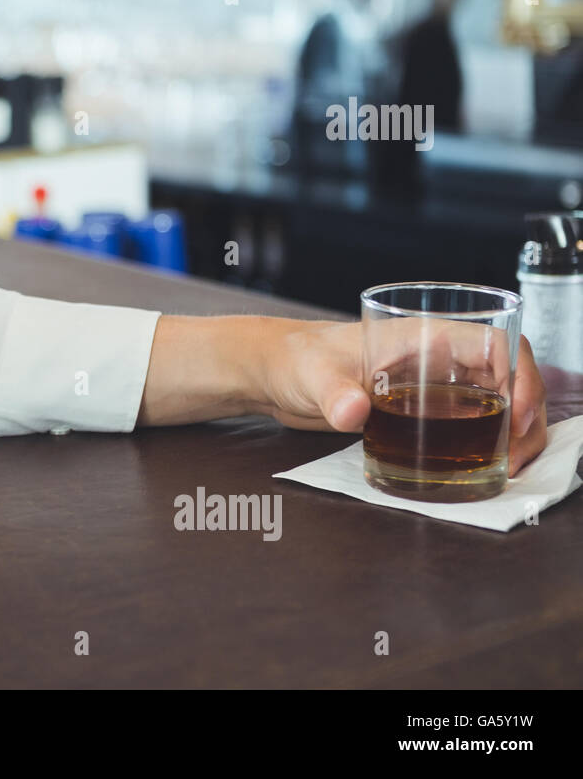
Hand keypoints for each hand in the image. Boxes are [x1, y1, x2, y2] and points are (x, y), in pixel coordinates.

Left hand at [261, 319, 547, 474]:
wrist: (275, 374)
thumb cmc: (294, 360)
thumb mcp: (314, 377)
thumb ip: (333, 395)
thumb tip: (353, 412)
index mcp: (422, 336)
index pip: (496, 344)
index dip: (521, 375)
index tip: (517, 415)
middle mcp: (436, 357)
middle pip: (507, 376)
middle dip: (527, 414)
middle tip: (519, 457)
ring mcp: (431, 383)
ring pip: (495, 400)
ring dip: (514, 431)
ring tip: (511, 467)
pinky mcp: (420, 408)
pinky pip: (469, 419)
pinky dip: (487, 441)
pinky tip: (486, 467)